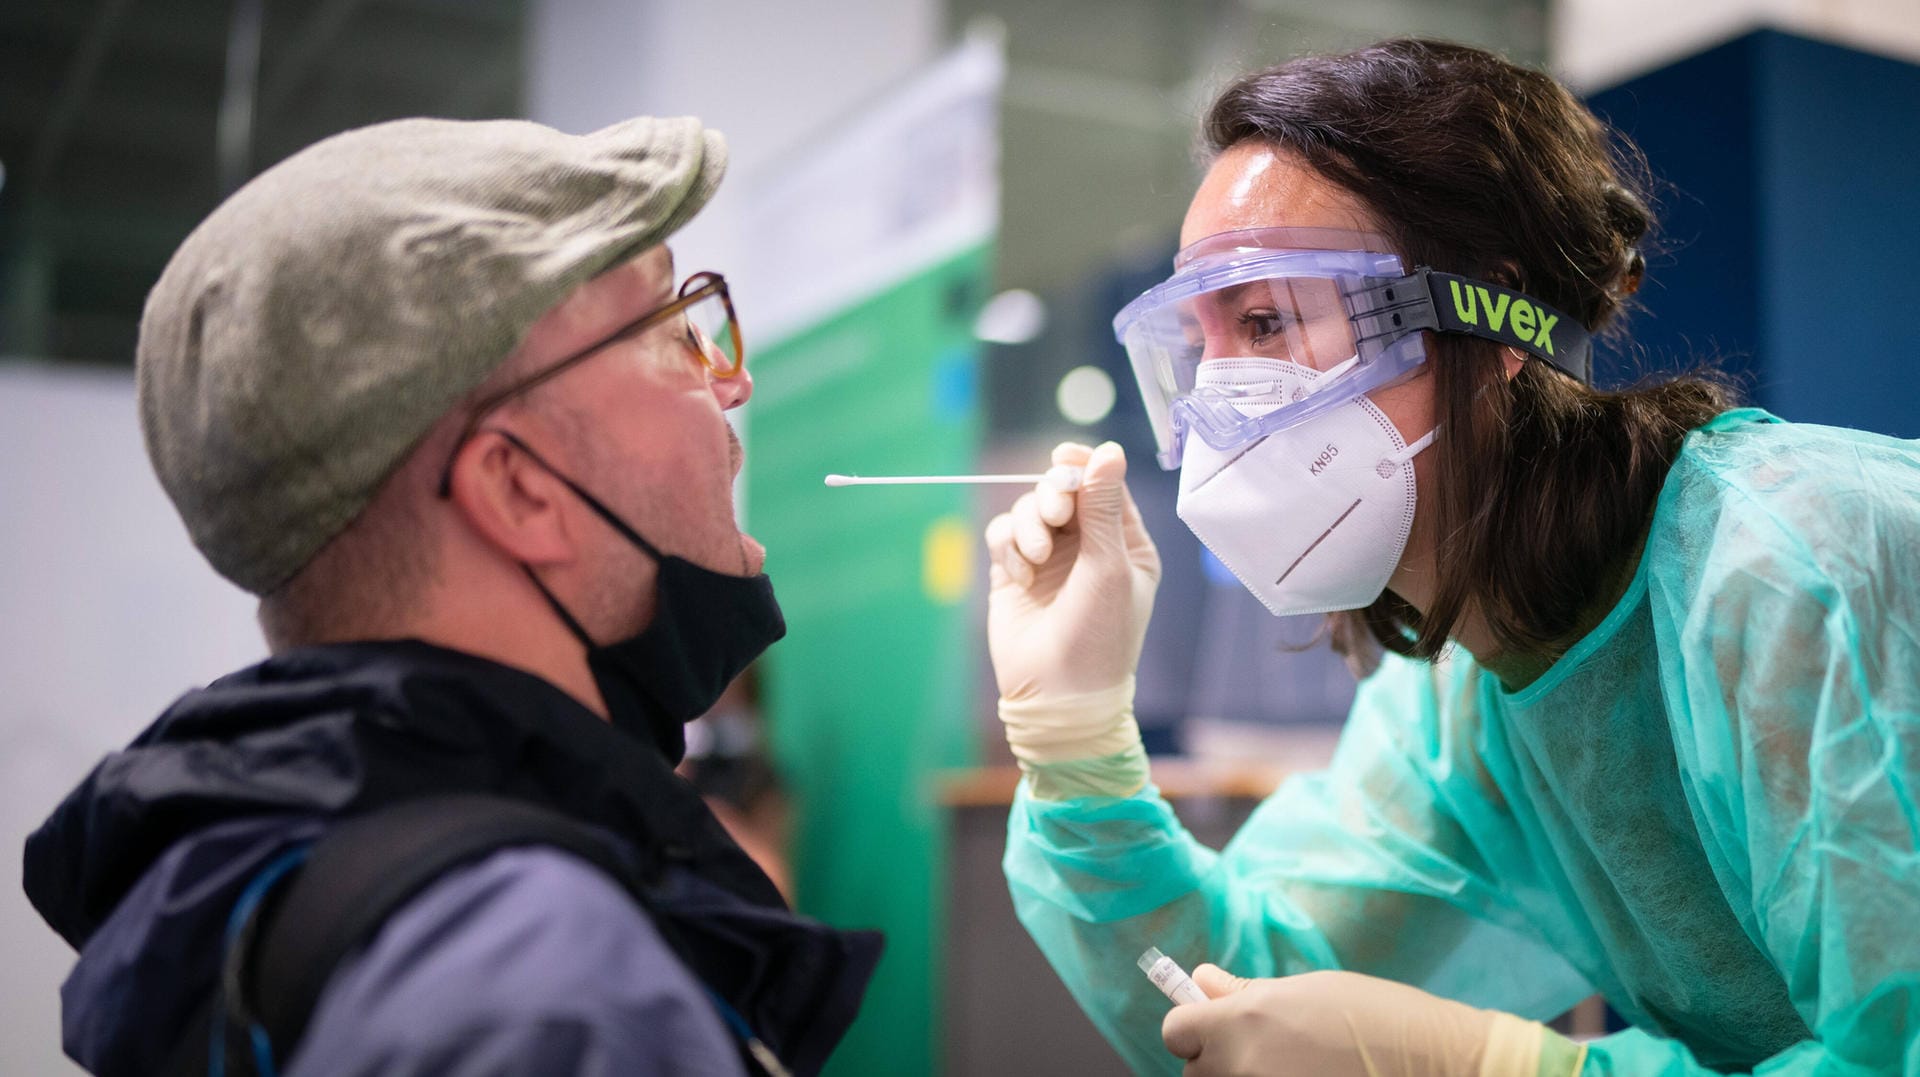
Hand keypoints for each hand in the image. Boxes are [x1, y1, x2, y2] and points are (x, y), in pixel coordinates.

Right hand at [984, 441, 1160, 702]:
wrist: (1056, 693)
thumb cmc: (1099, 635)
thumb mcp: (1109, 567)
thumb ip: (1103, 506)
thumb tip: (1108, 450)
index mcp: (1124, 543)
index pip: (1104, 486)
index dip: (1084, 465)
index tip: (1064, 456)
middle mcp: (1087, 545)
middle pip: (1061, 489)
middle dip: (1052, 494)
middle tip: (1054, 513)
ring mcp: (1048, 557)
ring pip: (1028, 508)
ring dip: (1029, 525)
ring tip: (1036, 559)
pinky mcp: (1012, 571)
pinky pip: (1002, 533)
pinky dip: (1007, 547)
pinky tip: (1020, 576)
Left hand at [1162, 966, 1565, 1076]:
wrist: (1434, 1065)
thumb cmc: (1374, 1016)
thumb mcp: (1305, 990)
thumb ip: (1246, 992)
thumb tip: (1201, 981)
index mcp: (1240, 1024)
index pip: (1176, 1032)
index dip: (1195, 1027)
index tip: (1218, 1026)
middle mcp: (1240, 1069)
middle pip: (1196, 1071)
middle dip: (1220, 1060)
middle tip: (1269, 1051)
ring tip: (1292, 1069)